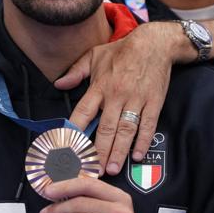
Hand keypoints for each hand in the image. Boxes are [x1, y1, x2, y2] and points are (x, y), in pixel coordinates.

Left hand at [56, 22, 172, 175]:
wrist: (154, 43)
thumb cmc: (121, 51)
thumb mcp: (94, 56)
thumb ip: (75, 72)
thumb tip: (58, 84)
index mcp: (100, 86)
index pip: (84, 112)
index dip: (75, 130)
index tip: (69, 147)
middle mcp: (117, 95)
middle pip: (105, 128)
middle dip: (98, 150)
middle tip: (92, 169)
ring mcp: (136, 100)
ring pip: (125, 130)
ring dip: (118, 151)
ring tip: (111, 168)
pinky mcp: (154, 102)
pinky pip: (148, 125)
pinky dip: (143, 141)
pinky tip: (137, 156)